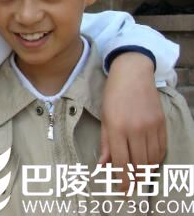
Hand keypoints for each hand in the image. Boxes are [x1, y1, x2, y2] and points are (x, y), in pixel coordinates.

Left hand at [100, 52, 166, 190]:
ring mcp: (151, 127)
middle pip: (138, 164)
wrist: (133, 74)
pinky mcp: (162, 123)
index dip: (122, 180)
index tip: (121, 191)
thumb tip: (103, 166)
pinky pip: (161, 149)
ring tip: (139, 177)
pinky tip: (149, 163)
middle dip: (134, 180)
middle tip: (131, 188)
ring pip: (151, 159)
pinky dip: (155, 159)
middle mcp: (135, 129)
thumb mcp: (104, 117)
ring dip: (145, 172)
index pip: (121, 162)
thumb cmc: (113, 95)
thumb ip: (105, 143)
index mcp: (116, 128)